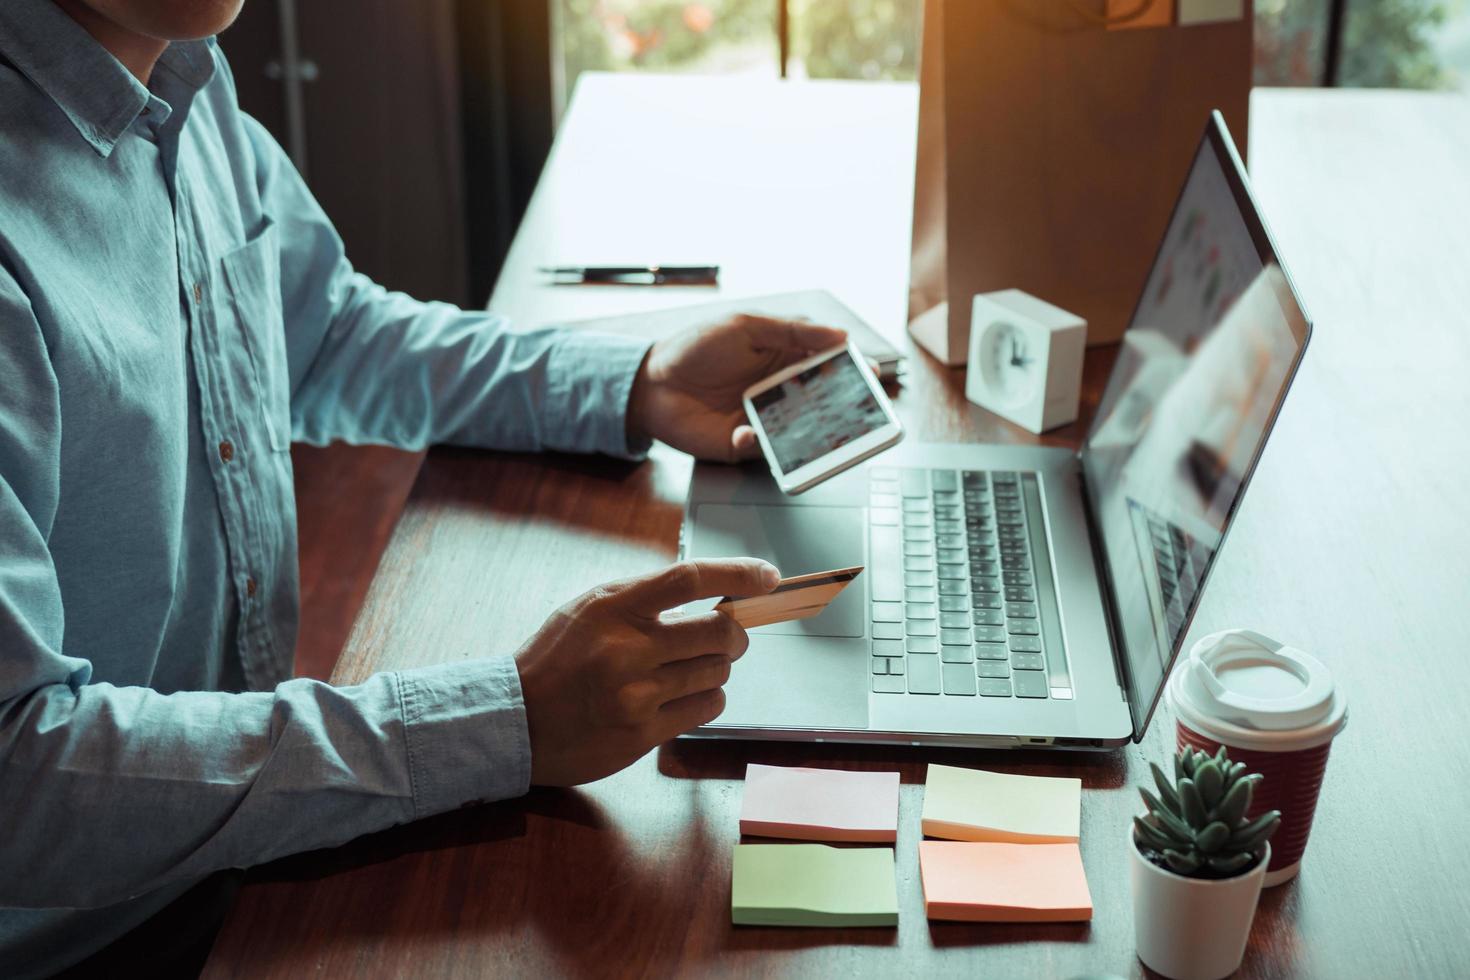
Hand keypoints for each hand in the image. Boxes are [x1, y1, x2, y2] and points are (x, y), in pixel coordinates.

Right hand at [515, 558, 779, 785]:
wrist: (515, 720)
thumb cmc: (556, 658)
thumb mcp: (589, 609)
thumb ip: (644, 599)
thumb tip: (713, 594)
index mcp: (613, 607)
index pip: (690, 578)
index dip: (738, 574)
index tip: (767, 576)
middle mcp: (627, 649)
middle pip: (719, 632)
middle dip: (735, 632)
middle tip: (727, 635)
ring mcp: (636, 695)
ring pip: (717, 672)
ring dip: (716, 667)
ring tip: (688, 668)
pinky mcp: (643, 734)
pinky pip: (706, 708)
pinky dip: (708, 698)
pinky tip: (684, 695)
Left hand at [627, 315, 847, 461]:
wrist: (651, 383)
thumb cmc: (695, 347)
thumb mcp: (744, 326)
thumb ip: (792, 331)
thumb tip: (839, 336)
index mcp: (785, 358)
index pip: (828, 365)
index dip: (852, 370)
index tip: (870, 374)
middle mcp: (781, 391)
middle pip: (823, 403)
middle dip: (841, 408)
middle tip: (856, 412)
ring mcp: (764, 418)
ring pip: (801, 431)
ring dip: (810, 433)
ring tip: (816, 433)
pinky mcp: (743, 443)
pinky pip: (764, 450)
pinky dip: (759, 443)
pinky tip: (745, 431)